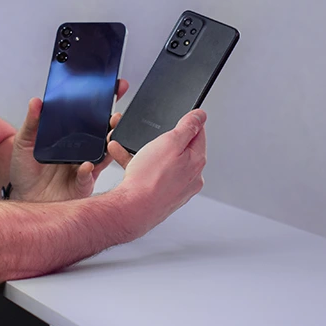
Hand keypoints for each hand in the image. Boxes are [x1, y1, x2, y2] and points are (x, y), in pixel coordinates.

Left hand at [9, 79, 128, 201]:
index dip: (102, 102)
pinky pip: (90, 175)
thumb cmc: (26, 172)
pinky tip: (85, 165)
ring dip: (109, 143)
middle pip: (103, 132)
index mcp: (69, 135)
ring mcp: (84, 164)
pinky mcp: (83, 183)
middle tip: (115, 114)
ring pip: (104, 152)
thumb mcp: (24, 142)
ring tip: (110, 135)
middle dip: (114, 121)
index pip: (89, 115)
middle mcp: (80, 148)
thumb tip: (36, 102)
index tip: (113, 88)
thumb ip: (31, 123)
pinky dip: (88, 169)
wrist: (24, 198)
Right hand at [109, 108, 206, 238]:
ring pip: (161, 161)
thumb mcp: (170, 142)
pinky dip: (139, 165)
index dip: (186, 121)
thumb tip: (200, 115)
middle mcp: (191, 176)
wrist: (132, 210)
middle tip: (146, 135)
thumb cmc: (150, 179)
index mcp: (197, 161)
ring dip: (144, 151)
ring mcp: (176, 187)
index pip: (198, 133)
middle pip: (179, 147)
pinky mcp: (162, 195)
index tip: (174, 117)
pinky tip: (124, 160)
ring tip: (125, 146)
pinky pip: (152, 174)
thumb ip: (187, 126)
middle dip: (159, 138)